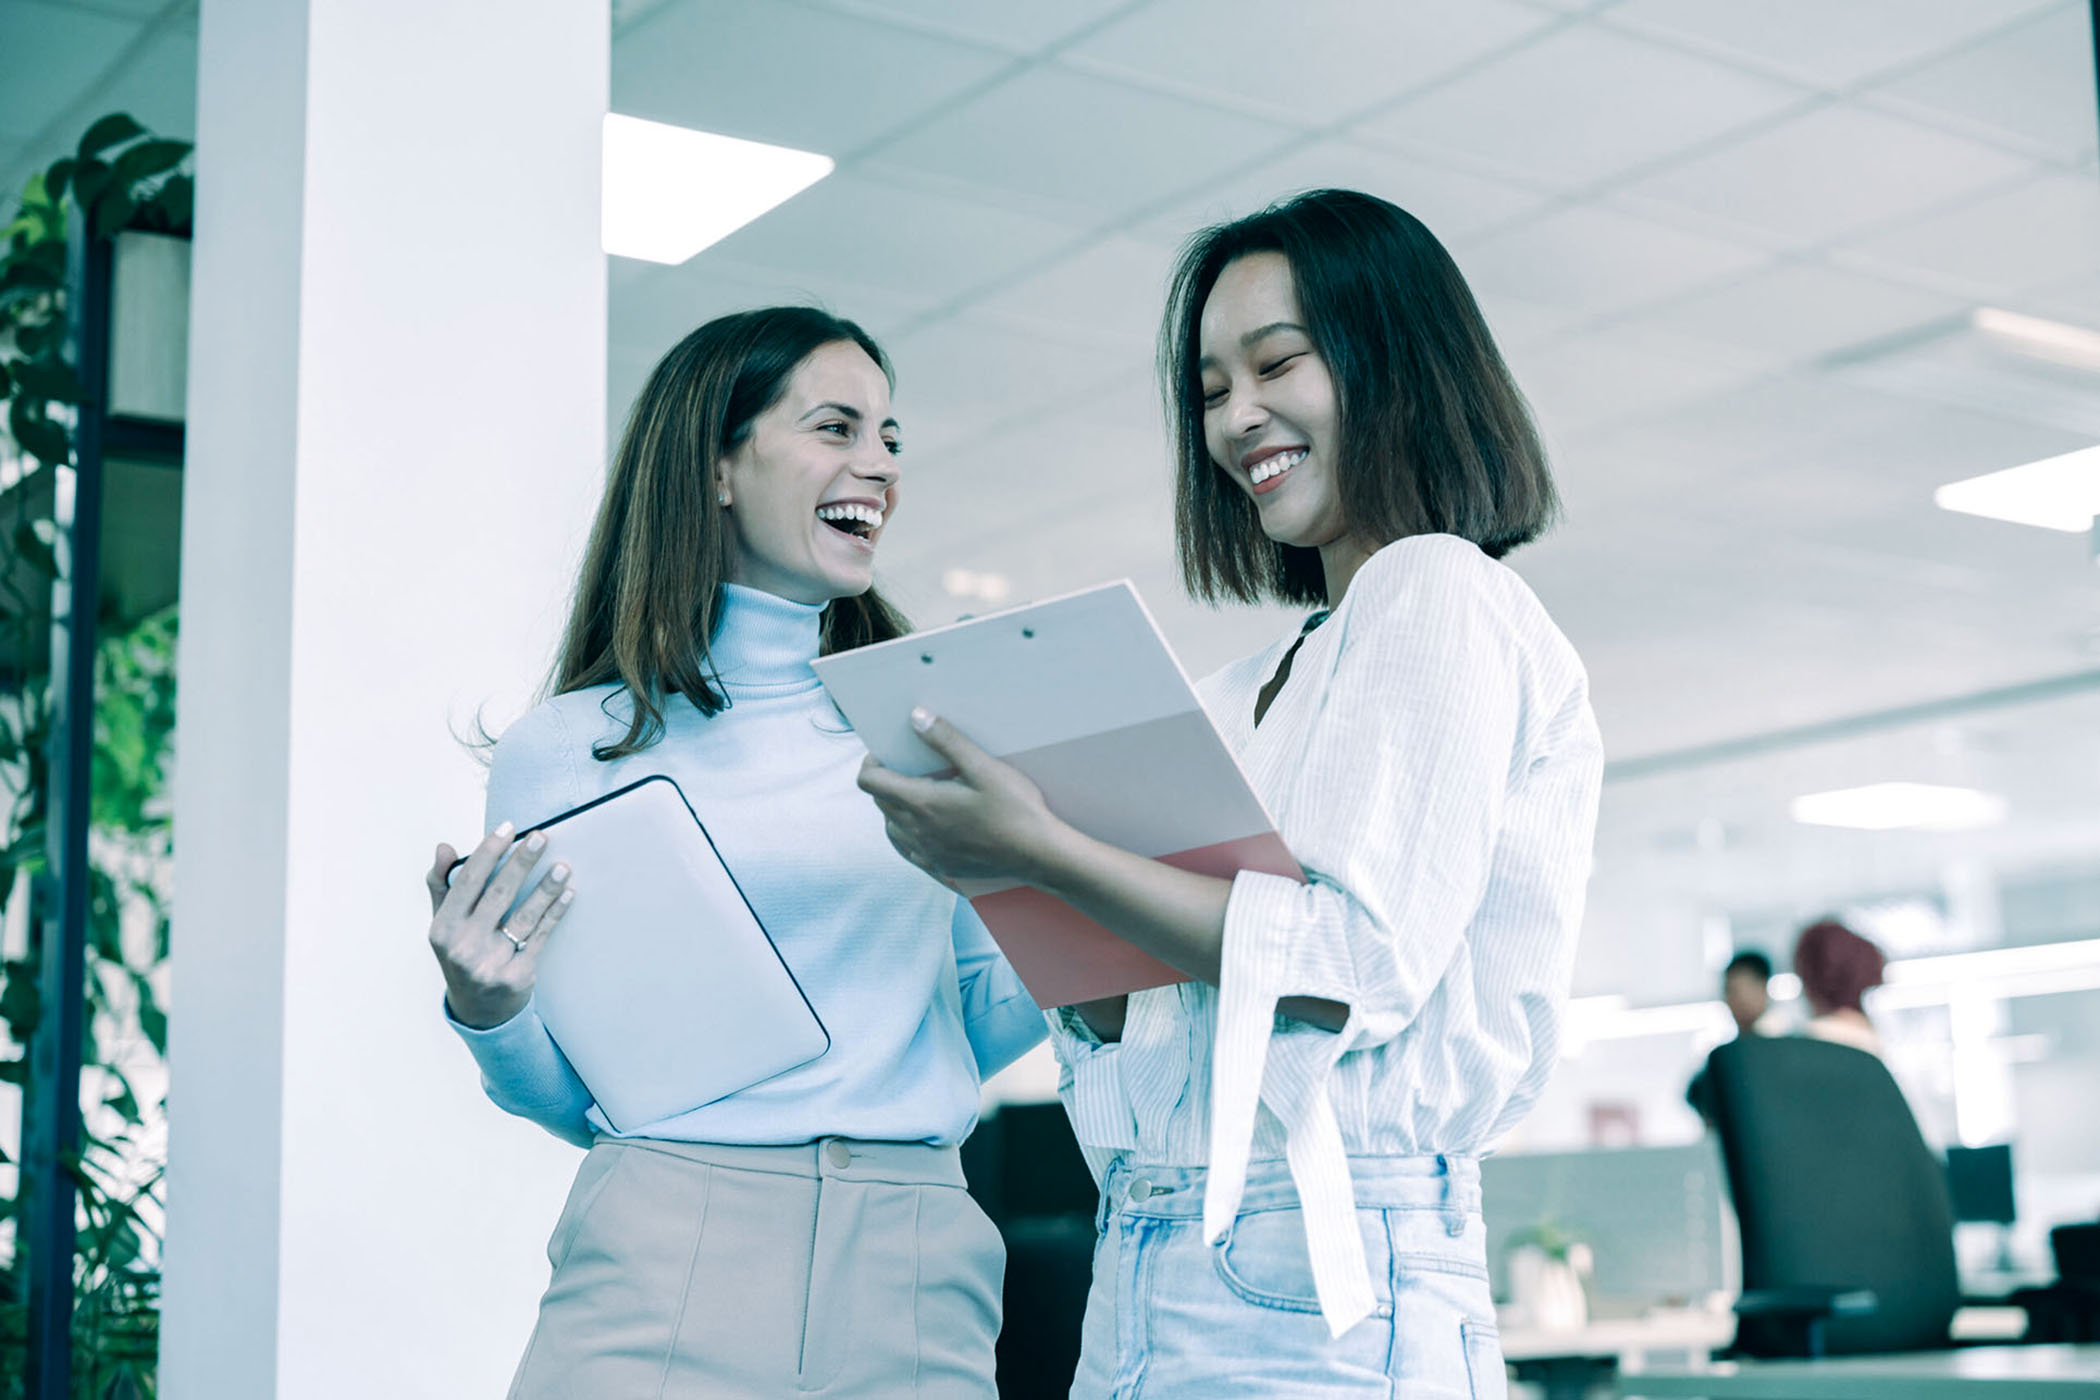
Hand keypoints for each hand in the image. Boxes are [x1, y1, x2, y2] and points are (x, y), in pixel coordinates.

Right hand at [425, 824, 575, 1029]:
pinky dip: (555, 913)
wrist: (478, 1010)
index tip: (509, 828)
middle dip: (522, 862)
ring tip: (562, 866)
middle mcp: (464, 946)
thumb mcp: (443, 924)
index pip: (468, 880)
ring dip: (546, 888)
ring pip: (525, 916)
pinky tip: (567, 894)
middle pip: (499, 893)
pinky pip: (541, 936)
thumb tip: (444, 848)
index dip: (489, 851)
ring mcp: (491, 963)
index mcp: (443, 928)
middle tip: (541, 837)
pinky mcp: (517, 976)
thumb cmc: (461, 953)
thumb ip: (442, 885)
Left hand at [857, 709, 1065, 885]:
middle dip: (887, 782)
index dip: (871, 763)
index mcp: (922, 804)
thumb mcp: (983, 767)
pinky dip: (908, 834)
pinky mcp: (941, 868)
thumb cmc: (1015, 808)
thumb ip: (946, 740)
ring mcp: (928, 853)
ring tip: (918, 795)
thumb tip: (915, 717)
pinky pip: (909, 850)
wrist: (1039, 854)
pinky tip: (927, 826)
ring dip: (895, 809)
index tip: (887, 753)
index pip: (871, 782)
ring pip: (891, 829)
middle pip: (880, 803)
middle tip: (910, 768)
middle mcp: (917, 832)